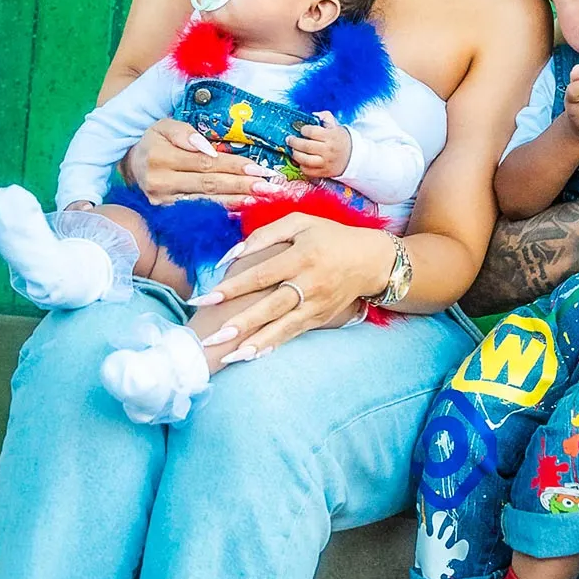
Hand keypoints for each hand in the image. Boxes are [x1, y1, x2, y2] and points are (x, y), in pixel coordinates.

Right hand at [123, 117, 270, 205]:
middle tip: (270, 188)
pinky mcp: (167, 214)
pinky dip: (221, 213)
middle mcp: (161, 183)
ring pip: (206, 203)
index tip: (260, 169)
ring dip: (237, 202)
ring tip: (261, 200)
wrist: (132, 165)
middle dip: (243, 186)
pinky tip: (241, 212)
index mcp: (161, 157)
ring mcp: (163, 202)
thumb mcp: (164, 127)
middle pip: (210, 185)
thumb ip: (185, 133)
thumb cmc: (154, 142)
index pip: (206, 163)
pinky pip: (199, 213)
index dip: (234, 166)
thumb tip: (208, 148)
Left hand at [190, 213, 396, 357]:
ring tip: (231, 356)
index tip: (207, 297)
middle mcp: (310, 284)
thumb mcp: (300, 222)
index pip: (262, 275)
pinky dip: (274, 345)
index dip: (234, 287)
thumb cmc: (329, 237)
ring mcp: (317, 304)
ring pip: (283, 327)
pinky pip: (294, 333)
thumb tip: (232, 254)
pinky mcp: (321, 318)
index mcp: (301, 257)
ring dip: (256, 343)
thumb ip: (264, 234)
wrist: (371, 260)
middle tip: (214, 337)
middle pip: (271, 306)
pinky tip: (253, 355)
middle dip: (241, 323)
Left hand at [288, 111, 352, 179]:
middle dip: (294, 142)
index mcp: (332, 136)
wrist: (352, 157)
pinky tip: (301, 160)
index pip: (312, 132)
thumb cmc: (340, 140)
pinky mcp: (324, 172)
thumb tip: (313, 115)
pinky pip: (308, 171)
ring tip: (293, 150)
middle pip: (306, 146)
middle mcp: (329, 150)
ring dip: (295, 154)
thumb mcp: (335, 126)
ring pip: (305, 160)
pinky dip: (301, 166)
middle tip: (289, 139)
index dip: (304, 130)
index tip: (302, 130)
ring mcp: (326, 163)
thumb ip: (324, 117)